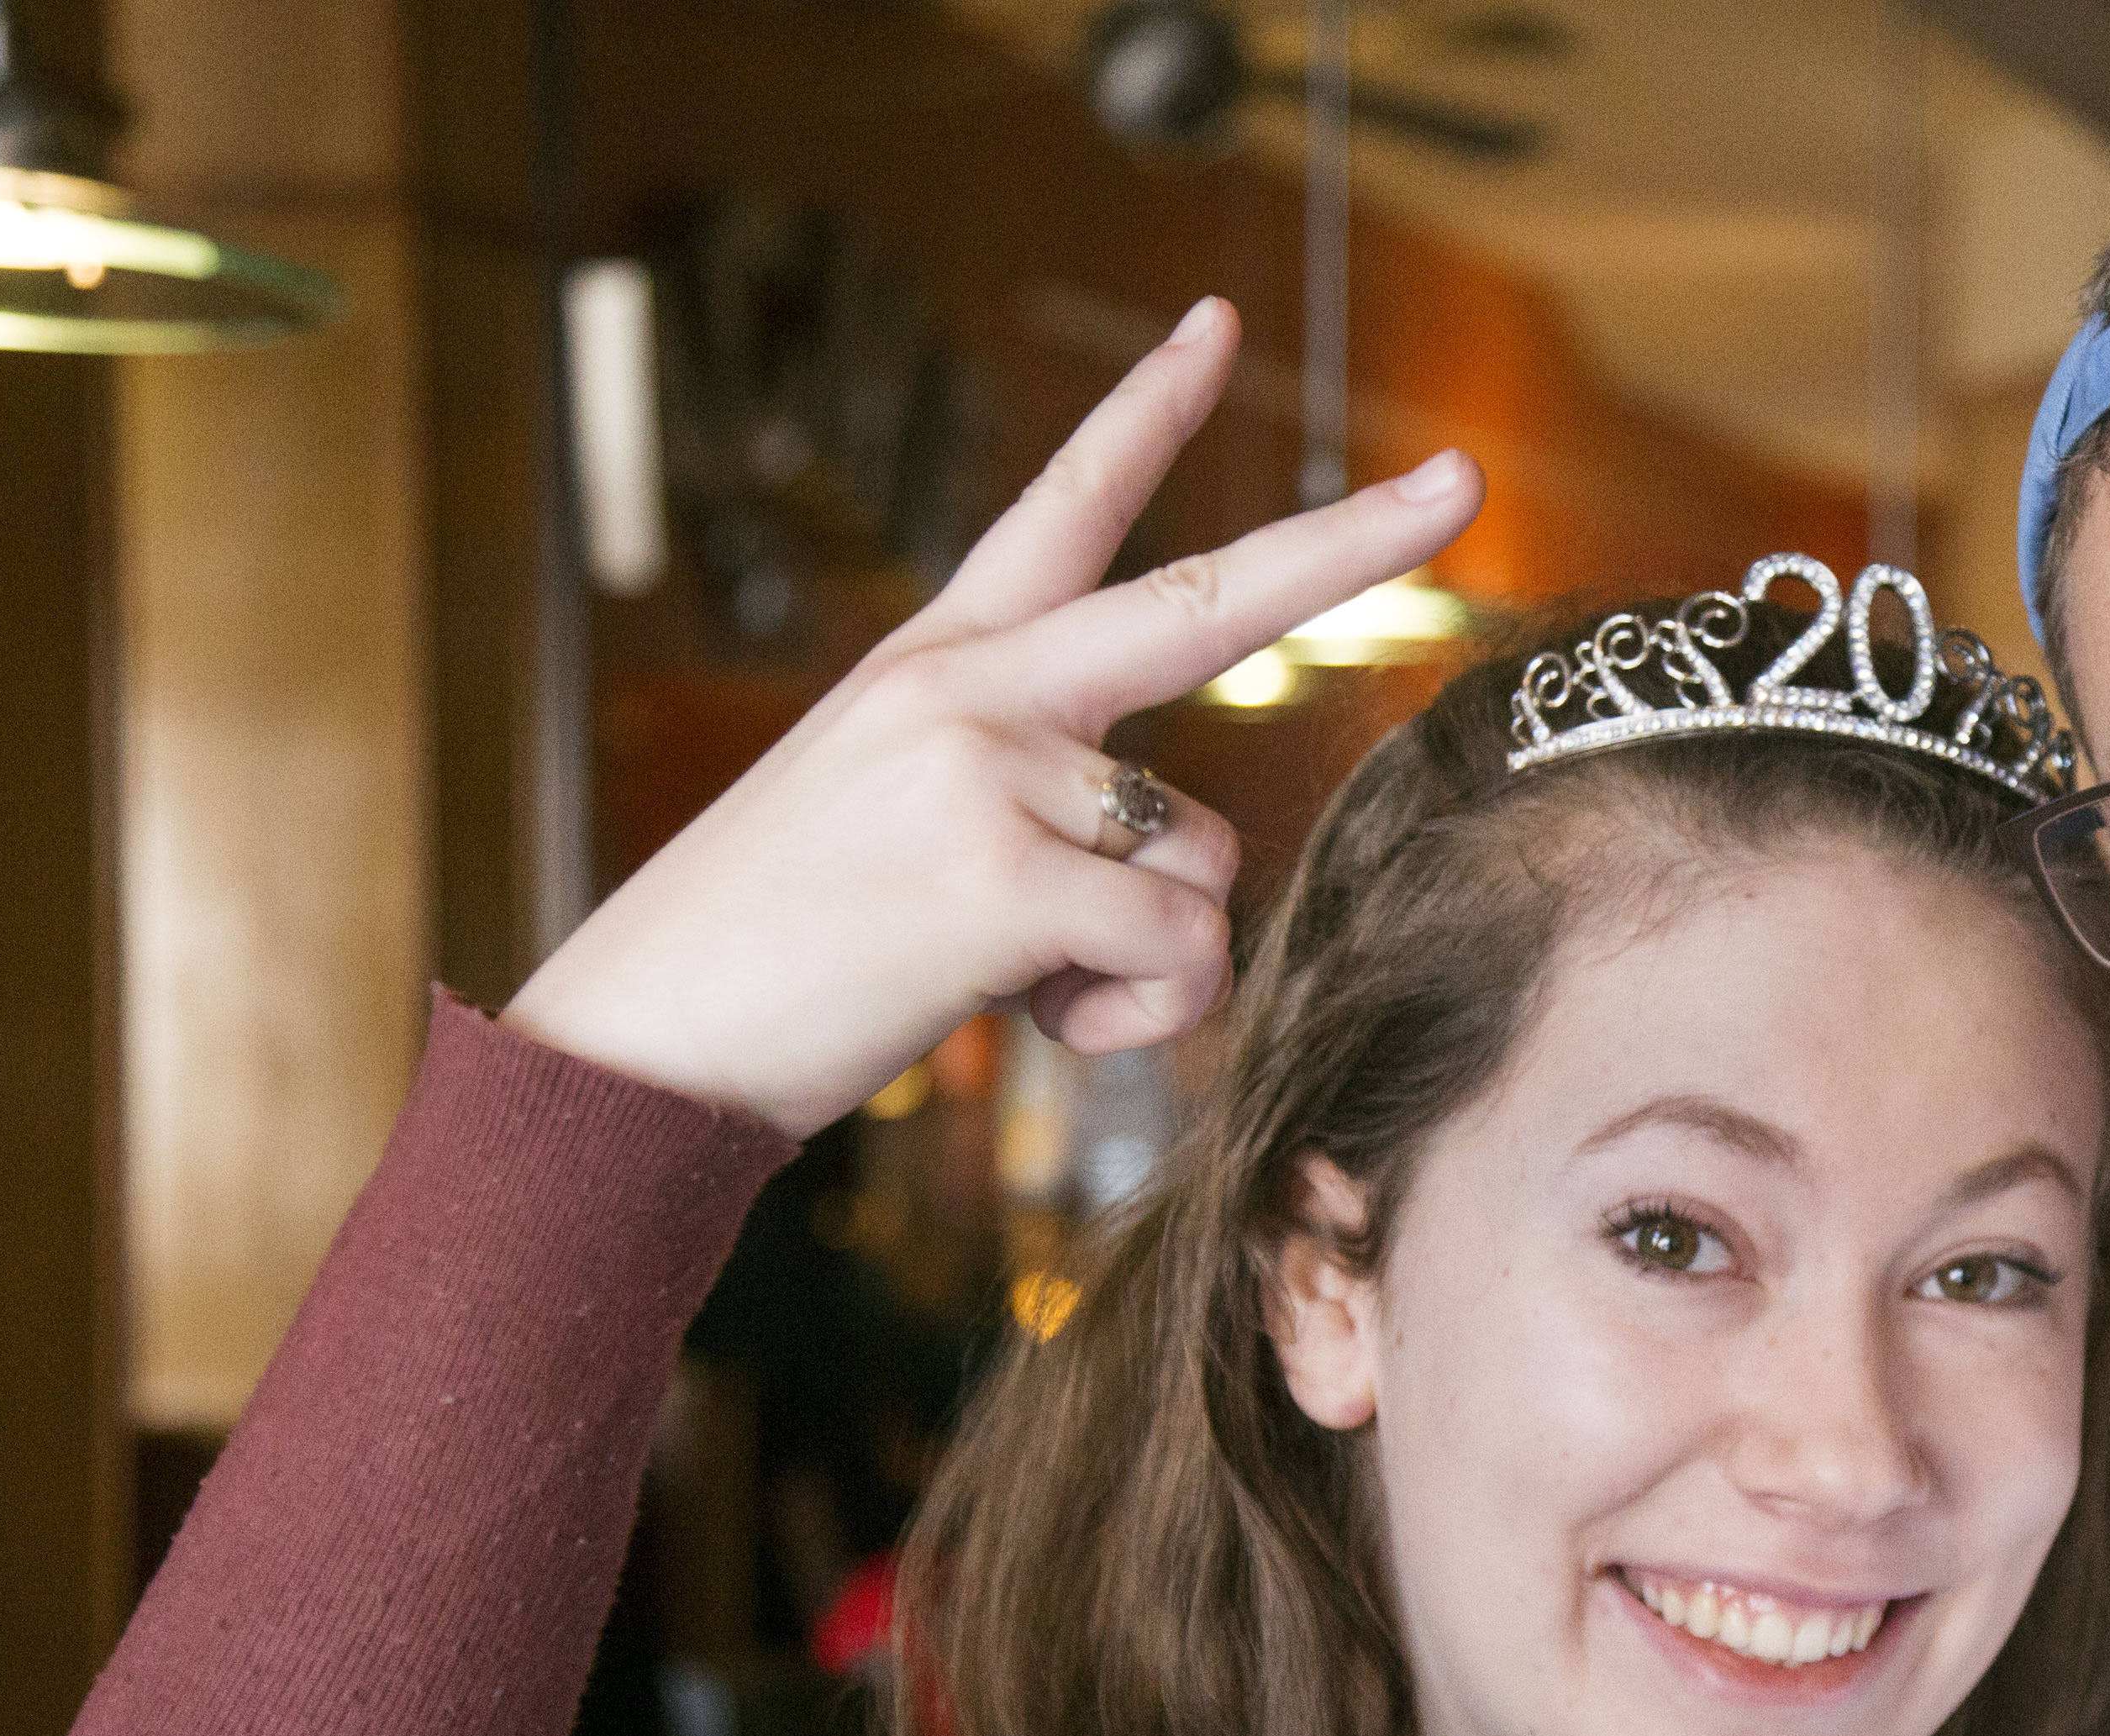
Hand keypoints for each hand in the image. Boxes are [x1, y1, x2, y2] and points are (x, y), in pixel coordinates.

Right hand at [502, 297, 1484, 1138]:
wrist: (641, 1038)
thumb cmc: (778, 953)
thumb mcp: (899, 827)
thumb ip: (1036, 799)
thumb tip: (1181, 867)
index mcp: (941, 661)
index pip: (1061, 508)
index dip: (1146, 411)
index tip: (1219, 324)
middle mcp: (973, 688)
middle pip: (1208, 599)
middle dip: (1355, 544)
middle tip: (1468, 480)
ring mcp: (988, 769)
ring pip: (1207, 862)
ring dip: (1146, 957)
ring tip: (1011, 973)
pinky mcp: (1004, 874)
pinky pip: (1172, 953)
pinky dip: (1129, 1020)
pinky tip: (1018, 1013)